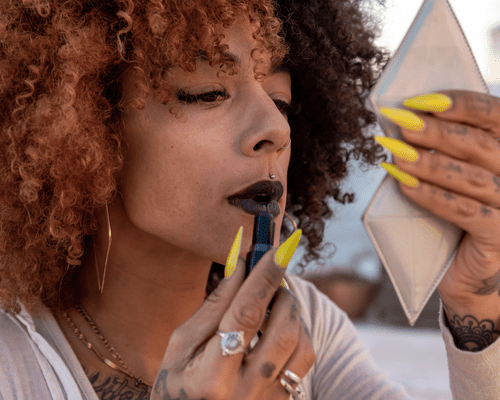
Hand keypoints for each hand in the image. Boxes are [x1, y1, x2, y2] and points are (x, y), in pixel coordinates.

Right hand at [150, 233, 315, 398]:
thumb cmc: (177, 386)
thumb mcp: (180, 347)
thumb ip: (212, 307)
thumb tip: (239, 266)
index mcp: (211, 375)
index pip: (245, 314)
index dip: (264, 278)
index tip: (278, 250)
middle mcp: (245, 391)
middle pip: (283, 330)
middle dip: (282, 294)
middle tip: (271, 279)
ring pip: (301, 346)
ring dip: (292, 314)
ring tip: (274, 303)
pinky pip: (303, 363)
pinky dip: (298, 336)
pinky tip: (280, 329)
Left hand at [379, 91, 499, 349]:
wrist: (473, 273)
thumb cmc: (458, 218)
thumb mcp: (456, 176)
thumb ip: (447, 150)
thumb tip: (405, 120)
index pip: (496, 115)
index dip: (460, 103)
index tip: (419, 100)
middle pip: (482, 144)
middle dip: (437, 131)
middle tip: (402, 123)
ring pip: (472, 177)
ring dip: (429, 162)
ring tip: (396, 153)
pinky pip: (465, 211)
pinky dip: (432, 195)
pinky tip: (405, 184)